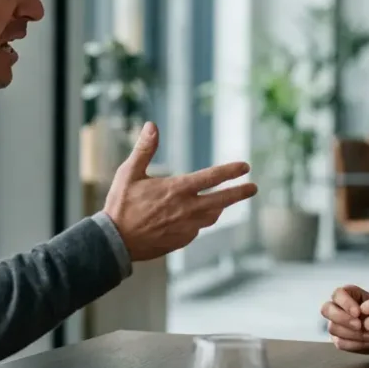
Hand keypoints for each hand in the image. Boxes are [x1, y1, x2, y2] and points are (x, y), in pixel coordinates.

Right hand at [104, 122, 257, 260]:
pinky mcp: (180, 240)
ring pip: (211, 216)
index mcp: (177, 189)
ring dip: (220, 207)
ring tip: (225, 202)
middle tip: (253, 188)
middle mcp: (186, 209)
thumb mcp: (129, 173)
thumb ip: (144, 149)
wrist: (115, 242)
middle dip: (239, 193)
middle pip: (222, 200)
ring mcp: (185, 227)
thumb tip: (152, 125)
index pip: (212, 178)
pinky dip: (200, 221)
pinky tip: (195, 218)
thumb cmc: (120, 205)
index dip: (231, 171)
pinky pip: (196, 229)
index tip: (245, 167)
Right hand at [321, 285, 368, 354]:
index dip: (345, 303)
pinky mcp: (339, 339)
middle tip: (359, 325)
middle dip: (342, 318)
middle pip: (326, 309)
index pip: (337, 293)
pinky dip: (355, 344)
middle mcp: (338, 307)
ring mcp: (336, 324)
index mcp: (348, 294)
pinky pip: (340, 343)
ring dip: (352, 333)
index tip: (358, 312)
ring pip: (332, 327)